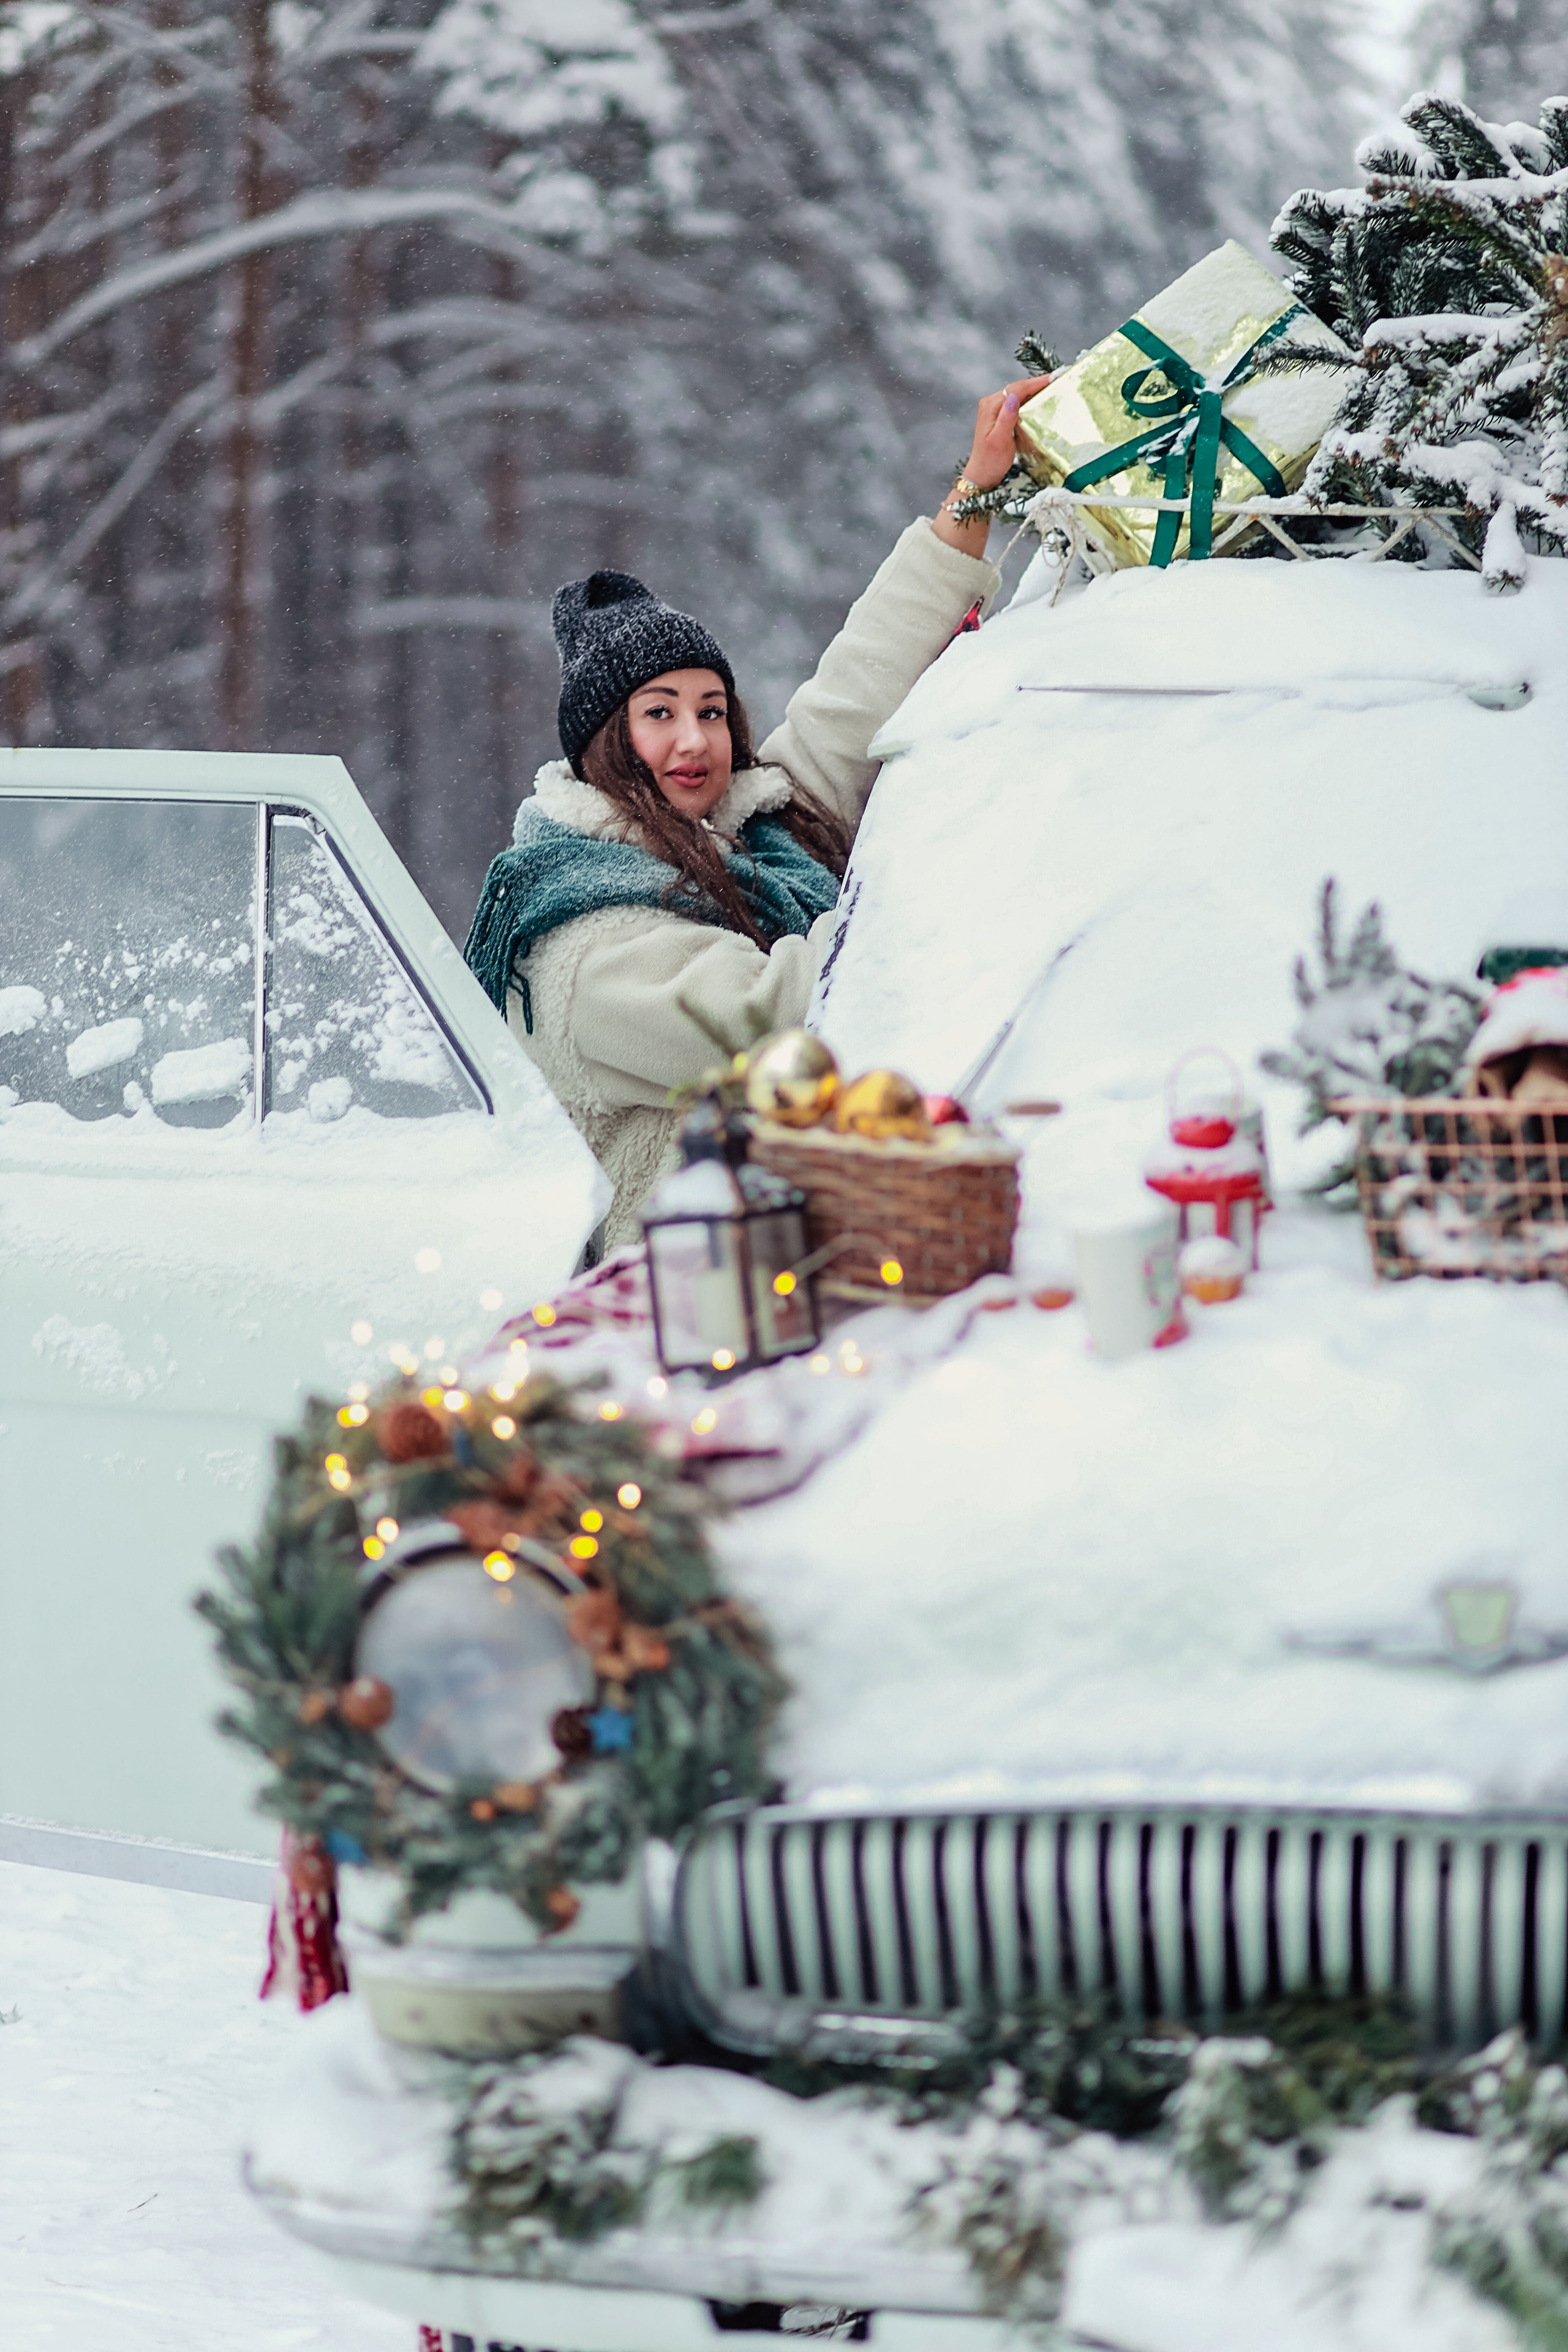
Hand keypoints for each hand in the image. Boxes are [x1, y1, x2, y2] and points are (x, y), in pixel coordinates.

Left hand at [956, 373, 1053, 491]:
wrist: (982, 473)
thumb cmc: (991, 461)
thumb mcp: (999, 441)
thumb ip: (1006, 418)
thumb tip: (1014, 398)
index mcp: (991, 406)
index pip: (1016, 389)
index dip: (1035, 383)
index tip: (1052, 378)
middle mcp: (991, 403)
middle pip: (1017, 388)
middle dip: (1037, 384)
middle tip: (1056, 381)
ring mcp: (994, 408)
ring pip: (1018, 394)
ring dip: (1034, 390)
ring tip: (1052, 387)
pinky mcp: (999, 414)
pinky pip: (1016, 402)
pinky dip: (1029, 399)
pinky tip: (1039, 400)